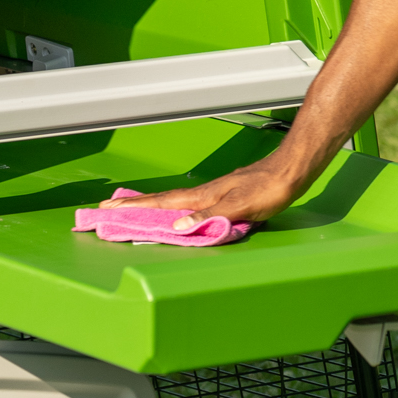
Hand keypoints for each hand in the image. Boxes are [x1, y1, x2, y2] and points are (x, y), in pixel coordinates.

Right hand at [97, 160, 308, 230]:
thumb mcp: (239, 206)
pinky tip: (175, 213)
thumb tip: (176, 226)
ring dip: (150, 206)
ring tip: (131, 209)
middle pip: (160, 201)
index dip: (134, 208)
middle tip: (107, 208)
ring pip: (173, 202)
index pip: (160, 204)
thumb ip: (208, 217)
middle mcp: (203, 195)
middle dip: (133, 206)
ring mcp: (212, 194)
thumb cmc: (269, 188)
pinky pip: (189, 205)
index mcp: (202, 197)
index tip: (108, 209)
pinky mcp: (224, 196)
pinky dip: (174, 209)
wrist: (291, 171)